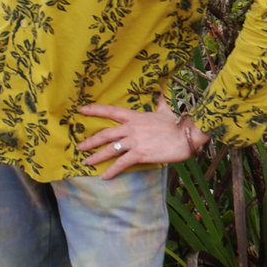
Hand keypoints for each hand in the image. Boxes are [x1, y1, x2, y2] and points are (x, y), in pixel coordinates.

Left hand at [76, 95, 205, 177]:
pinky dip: (112, 170)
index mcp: (135, 117)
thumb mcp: (165, 109)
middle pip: (105, 134)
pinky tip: (104, 176)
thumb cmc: (177, 123)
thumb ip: (159, 101)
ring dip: (97, 156)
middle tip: (79, 147)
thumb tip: (160, 89)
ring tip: (87, 162)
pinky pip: (122, 163)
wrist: (187, 135)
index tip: (80, 110)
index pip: (110, 111)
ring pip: (110, 149)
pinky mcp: (140, 154)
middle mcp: (131, 128)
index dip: (94, 110)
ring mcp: (134, 141)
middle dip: (90, 141)